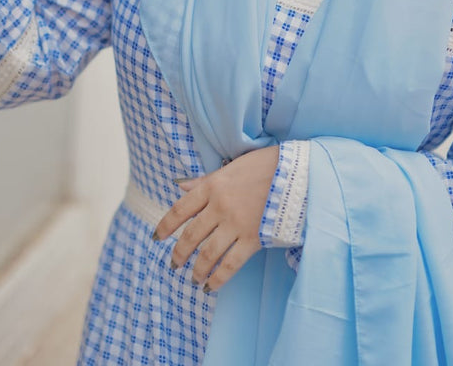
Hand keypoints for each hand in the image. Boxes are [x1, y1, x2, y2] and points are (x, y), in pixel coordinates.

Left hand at [154, 146, 279, 292]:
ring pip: (207, 254)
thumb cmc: (264, 166)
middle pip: (191, 236)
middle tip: (174, 264)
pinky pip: (230, 264)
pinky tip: (210, 287)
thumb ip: (205, 180)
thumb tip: (180, 186)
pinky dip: (218, 278)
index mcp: (212, 186)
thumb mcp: (231, 167)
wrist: (295, 174)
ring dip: (196, 269)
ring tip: (192, 279)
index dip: (165, 226)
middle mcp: (219, 207)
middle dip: (179, 253)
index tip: (157, 238)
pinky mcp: (253, 239)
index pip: (180, 209)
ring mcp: (236, 225)